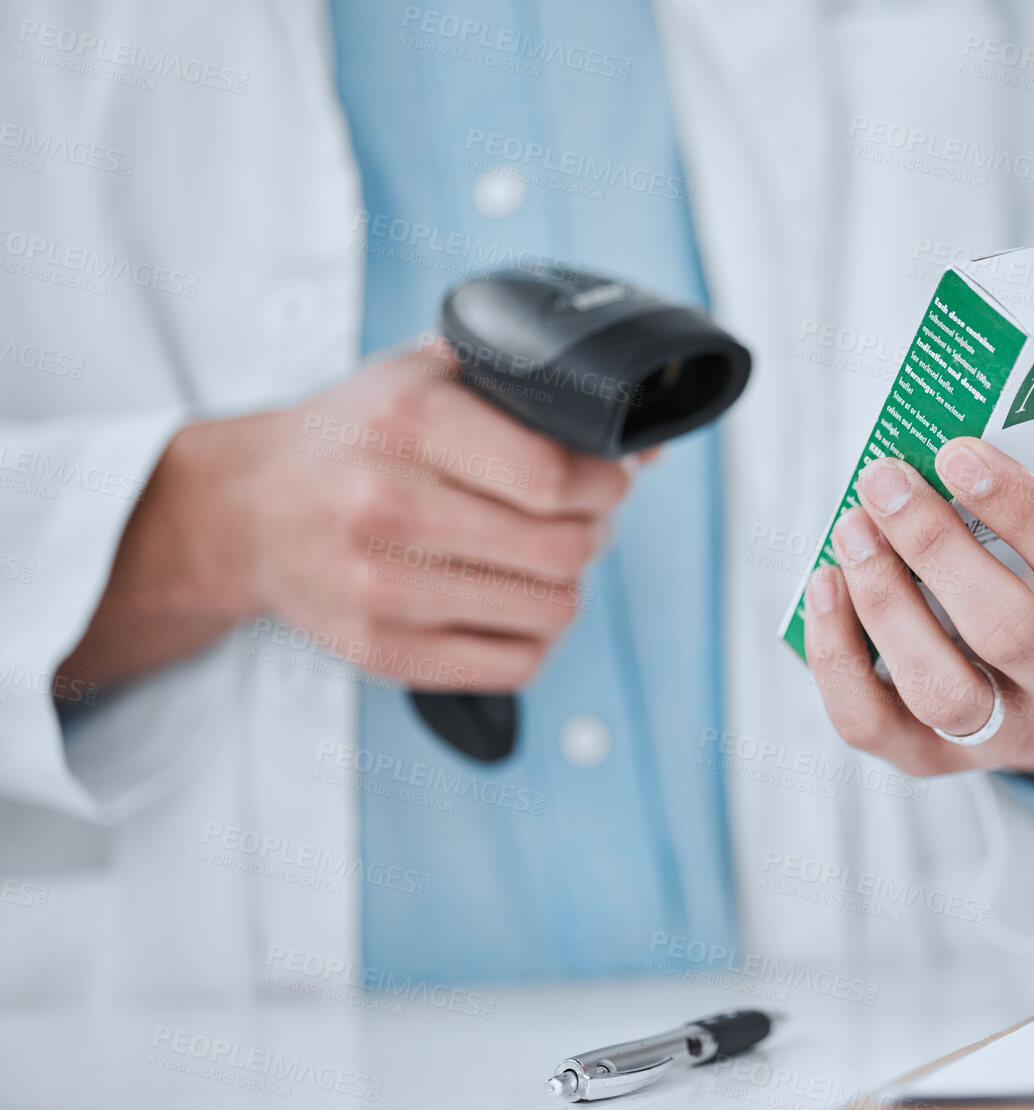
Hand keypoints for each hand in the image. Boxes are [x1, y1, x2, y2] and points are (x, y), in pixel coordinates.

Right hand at [60, 341, 632, 691]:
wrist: (247, 509)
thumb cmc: (351, 439)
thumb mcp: (425, 375)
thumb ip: (527, 388)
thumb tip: (640, 438)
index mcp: (407, 421)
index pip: (552, 476)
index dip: (606, 483)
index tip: (607, 478)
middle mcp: (387, 503)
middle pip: (564, 549)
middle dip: (595, 531)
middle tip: (581, 518)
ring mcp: (381, 587)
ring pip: (551, 610)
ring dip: (566, 584)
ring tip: (540, 557)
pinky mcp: (382, 651)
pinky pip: (514, 665)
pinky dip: (535, 637)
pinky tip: (513, 603)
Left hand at [801, 387, 1033, 776]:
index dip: (1021, 511)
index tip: (957, 451)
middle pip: (1008, 634)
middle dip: (935, 548)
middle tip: (885, 479)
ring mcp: (1010, 733)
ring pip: (942, 694)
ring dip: (884, 606)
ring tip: (852, 528)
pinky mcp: (939, 754)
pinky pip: (875, 726)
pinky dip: (836, 660)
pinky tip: (825, 586)